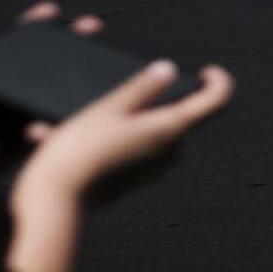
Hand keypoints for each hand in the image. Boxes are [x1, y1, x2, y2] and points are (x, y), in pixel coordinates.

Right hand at [11, 1, 234, 196]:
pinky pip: (133, 151)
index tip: (206, 71)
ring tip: (85, 119)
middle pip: (179, 115)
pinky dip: (113, 140)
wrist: (54, 202)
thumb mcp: (109, 107)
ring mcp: (155, 169)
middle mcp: (171, 151)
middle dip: (155, 100)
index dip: (218, 80)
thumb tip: (169, 69)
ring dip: (126, 120)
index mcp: (171, 128)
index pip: (217, 101)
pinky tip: (82, 139)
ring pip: (152, 132)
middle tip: (118, 94)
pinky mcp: (137, 181)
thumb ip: (143, 87)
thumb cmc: (81, 150)